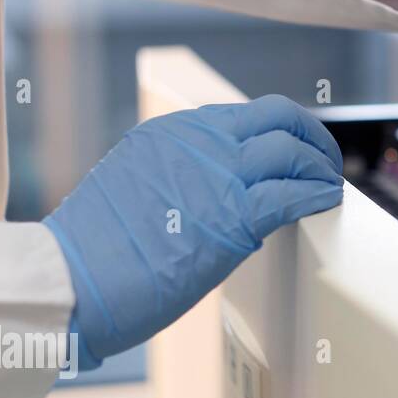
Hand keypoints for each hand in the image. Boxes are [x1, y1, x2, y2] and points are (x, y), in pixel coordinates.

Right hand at [44, 95, 343, 367]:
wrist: (68, 282)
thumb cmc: (96, 250)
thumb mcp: (137, 182)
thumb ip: (181, 172)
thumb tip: (220, 187)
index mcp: (174, 132)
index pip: (246, 115)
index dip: (282, 131)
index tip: (296, 150)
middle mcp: (199, 142)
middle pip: (279, 117)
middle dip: (313, 138)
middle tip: (326, 162)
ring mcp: (217, 175)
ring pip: (292, 152)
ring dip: (321, 169)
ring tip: (328, 186)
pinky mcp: (232, 216)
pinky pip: (293, 195)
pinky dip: (317, 195)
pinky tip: (326, 202)